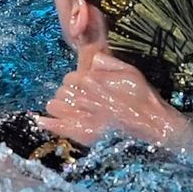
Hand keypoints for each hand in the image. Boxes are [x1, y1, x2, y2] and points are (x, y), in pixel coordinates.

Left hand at [37, 44, 192, 149]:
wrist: (151, 125)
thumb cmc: (141, 96)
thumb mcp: (128, 71)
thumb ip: (107, 62)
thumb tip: (92, 59)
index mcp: (90, 78)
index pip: (69, 78)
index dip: (76, 84)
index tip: (86, 90)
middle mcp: (81, 94)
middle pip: (61, 91)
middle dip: (69, 95)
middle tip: (83, 103)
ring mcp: (79, 114)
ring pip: (54, 105)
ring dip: (60, 107)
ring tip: (73, 112)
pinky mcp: (79, 132)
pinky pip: (53, 125)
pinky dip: (46, 123)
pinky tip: (41, 121)